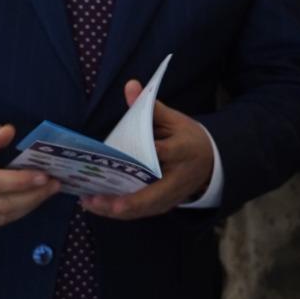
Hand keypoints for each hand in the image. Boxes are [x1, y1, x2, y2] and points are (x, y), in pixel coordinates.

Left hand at [81, 80, 215, 220]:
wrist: (211, 162)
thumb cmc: (187, 137)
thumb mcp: (174, 119)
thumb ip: (149, 107)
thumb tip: (130, 85)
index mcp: (184, 150)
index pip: (165, 153)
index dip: (148, 155)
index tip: (123, 158)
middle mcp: (179, 178)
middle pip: (152, 194)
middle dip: (124, 201)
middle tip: (95, 198)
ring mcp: (173, 195)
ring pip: (144, 208)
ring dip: (115, 210)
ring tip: (88, 203)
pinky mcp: (167, 205)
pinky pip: (142, 212)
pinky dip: (119, 212)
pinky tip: (97, 206)